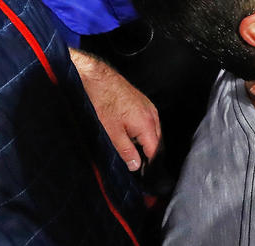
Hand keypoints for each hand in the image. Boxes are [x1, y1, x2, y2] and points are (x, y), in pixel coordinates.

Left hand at [71, 49, 160, 171]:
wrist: (96, 77)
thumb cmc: (102, 102)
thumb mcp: (111, 132)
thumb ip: (125, 150)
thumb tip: (136, 165)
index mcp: (148, 124)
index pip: (156, 152)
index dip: (150, 166)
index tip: (144, 177)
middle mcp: (153, 115)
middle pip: (157, 142)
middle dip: (150, 156)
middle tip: (138, 169)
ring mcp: (149, 107)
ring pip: (153, 132)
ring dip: (146, 144)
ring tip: (134, 154)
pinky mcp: (142, 102)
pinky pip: (149, 123)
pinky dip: (143, 133)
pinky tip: (131, 137)